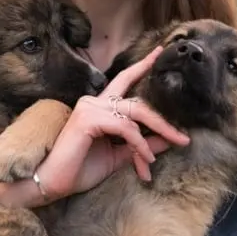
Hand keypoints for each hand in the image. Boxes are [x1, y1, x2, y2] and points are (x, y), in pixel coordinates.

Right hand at [36, 45, 189, 198]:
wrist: (53, 183)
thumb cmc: (79, 170)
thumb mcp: (118, 157)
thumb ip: (140, 146)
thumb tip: (167, 139)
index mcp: (99, 108)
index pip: (124, 82)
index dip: (142, 66)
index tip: (159, 52)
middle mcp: (94, 102)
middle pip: (138, 102)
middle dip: (163, 121)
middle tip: (183, 139)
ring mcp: (90, 108)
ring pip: (135, 115)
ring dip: (151, 140)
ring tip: (152, 163)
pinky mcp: (88, 118)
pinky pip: (126, 128)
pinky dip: (139, 145)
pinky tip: (143, 161)